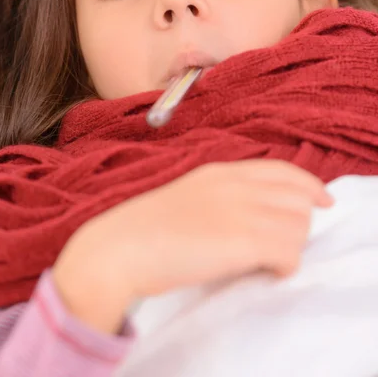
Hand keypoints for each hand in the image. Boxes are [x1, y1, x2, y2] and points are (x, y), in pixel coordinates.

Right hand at [52, 159, 332, 333]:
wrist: (119, 246)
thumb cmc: (144, 228)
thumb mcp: (187, 197)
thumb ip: (221, 198)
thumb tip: (252, 217)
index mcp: (220, 171)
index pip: (282, 170)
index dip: (309, 186)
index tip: (323, 201)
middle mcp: (236, 184)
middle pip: (299, 197)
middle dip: (299, 223)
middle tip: (279, 245)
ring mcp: (241, 209)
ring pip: (300, 225)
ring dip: (291, 246)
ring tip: (267, 261)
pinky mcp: (243, 239)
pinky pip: (290, 252)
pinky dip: (286, 266)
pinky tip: (267, 272)